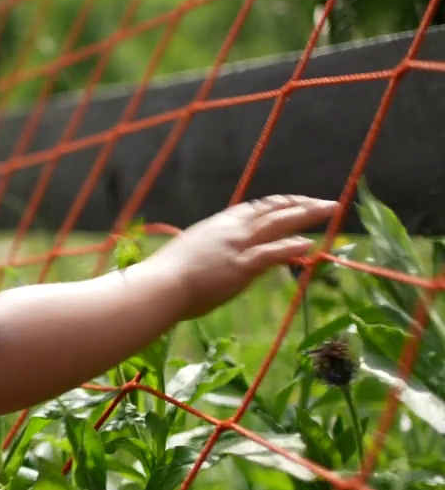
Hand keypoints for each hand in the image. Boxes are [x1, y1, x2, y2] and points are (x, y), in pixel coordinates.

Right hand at [146, 195, 338, 319]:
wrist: (159, 287)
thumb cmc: (165, 277)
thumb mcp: (187, 255)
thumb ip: (205, 252)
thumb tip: (208, 260)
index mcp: (216, 225)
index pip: (254, 208)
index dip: (279, 204)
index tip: (295, 203)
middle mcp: (230, 229)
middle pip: (272, 209)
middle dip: (301, 204)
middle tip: (325, 203)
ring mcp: (237, 246)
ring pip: (279, 223)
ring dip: (307, 215)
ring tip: (330, 212)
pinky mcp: (241, 266)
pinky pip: (273, 252)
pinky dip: (293, 246)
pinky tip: (310, 244)